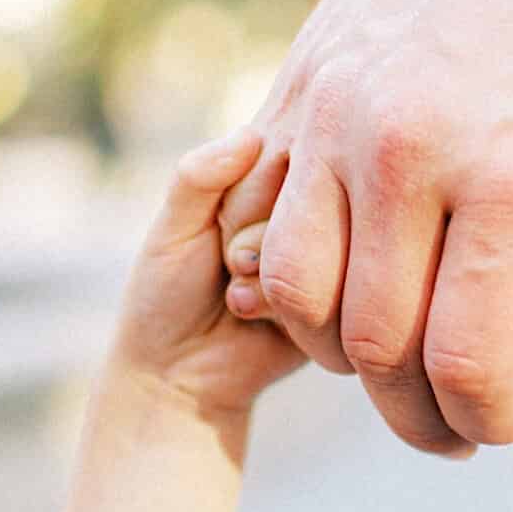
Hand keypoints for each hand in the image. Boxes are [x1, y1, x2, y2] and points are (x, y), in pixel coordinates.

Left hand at [106, 129, 307, 425]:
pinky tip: (258, 321)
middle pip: (311, 203)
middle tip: (226, 268)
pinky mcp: (345, 302)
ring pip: (323, 248)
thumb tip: (251, 134)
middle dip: (254, 243)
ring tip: (237, 300)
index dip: (249, 199)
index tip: (218, 231)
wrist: (179, 377)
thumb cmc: (167, 295)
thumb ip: (199, 178)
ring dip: (268, 281)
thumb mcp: (172, 230)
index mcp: (264, 185)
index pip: (286, 160)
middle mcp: (307, 216)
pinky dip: (286, 310)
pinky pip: (333, 292)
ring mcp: (332, 259)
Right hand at [218, 0, 512, 454]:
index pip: (467, 362)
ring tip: (414, 352)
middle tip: (465, 420)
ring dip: (350, 351)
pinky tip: (367, 274)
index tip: (512, 422)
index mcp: (510, 185)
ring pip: (295, 297)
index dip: (487, 418)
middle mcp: (407, 155)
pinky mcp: (297, 88)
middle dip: (422, 408)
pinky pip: (266, 220)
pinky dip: (301, 274)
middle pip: (375, 346)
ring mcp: (336, 117)